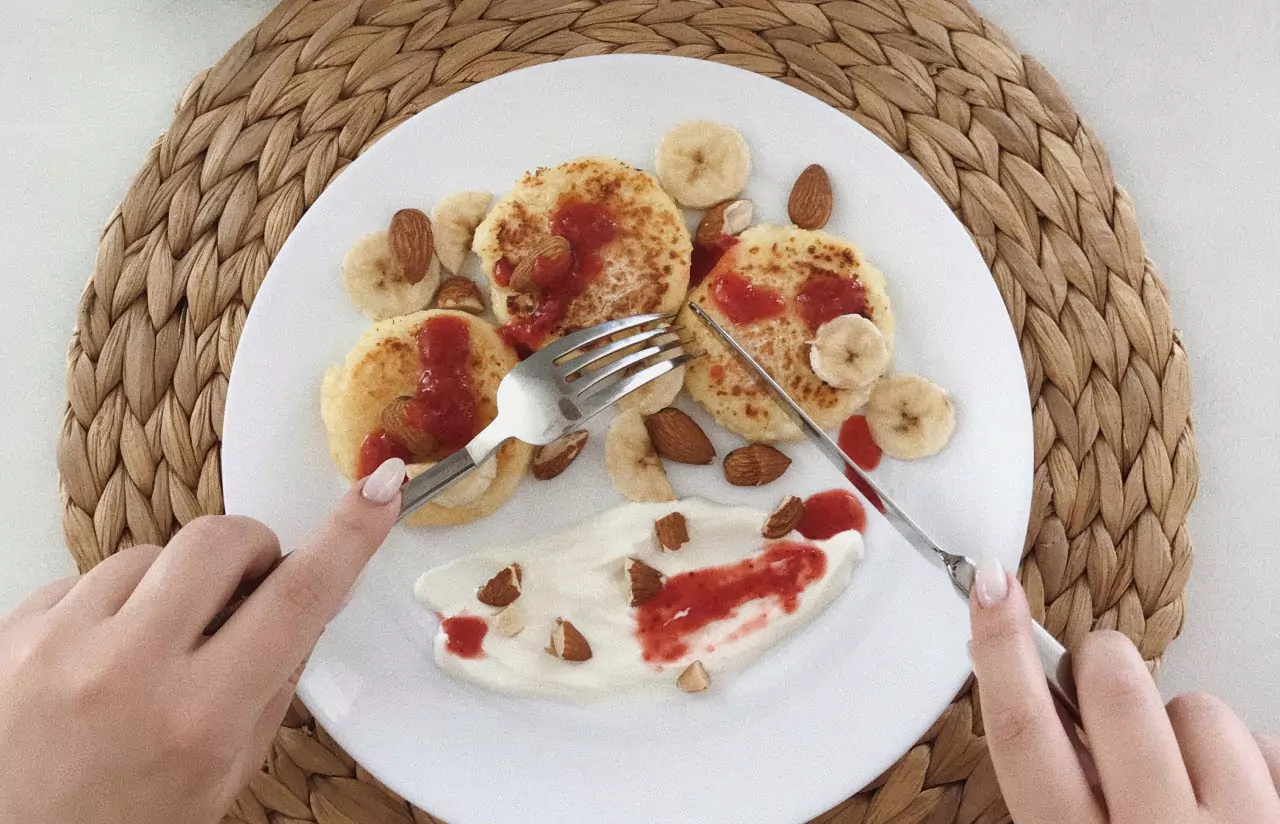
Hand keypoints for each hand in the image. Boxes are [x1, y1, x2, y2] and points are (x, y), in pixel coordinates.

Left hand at [0, 458, 406, 823]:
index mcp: (199, 719)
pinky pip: (81, 579)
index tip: (379, 490)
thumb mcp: (219, 778)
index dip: (349, 535)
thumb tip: (305, 606)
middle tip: (244, 592)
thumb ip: (268, 689)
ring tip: (149, 651)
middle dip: (248, 552)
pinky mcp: (9, 631)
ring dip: (167, 588)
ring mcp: (57, 644)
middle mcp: (127, 670)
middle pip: (220, 541)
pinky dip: (105, 607)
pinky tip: (96, 661)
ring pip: (147, 555)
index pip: (298, 598)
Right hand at [969, 559, 1279, 822]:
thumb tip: (1025, 685)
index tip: (991, 585)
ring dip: (1187, 733)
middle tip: (1102, 685)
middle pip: (1114, 687)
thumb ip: (1055, 784)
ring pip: (1198, 710)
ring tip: (1188, 788)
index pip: (1023, 730)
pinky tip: (1238, 803)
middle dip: (1104, 665)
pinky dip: (1250, 762)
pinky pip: (1266, 743)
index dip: (1001, 647)